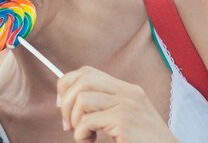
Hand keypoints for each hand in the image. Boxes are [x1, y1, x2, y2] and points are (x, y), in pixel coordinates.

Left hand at [57, 66, 178, 142]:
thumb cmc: (144, 142)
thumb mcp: (125, 118)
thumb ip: (105, 106)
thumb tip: (67, 101)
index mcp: (128, 89)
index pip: (87, 72)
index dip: (68, 85)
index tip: (63, 105)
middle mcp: (128, 93)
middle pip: (82, 80)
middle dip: (66, 102)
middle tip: (68, 124)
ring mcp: (128, 106)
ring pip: (82, 98)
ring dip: (74, 120)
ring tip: (83, 135)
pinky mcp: (124, 122)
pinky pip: (87, 121)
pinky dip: (80, 134)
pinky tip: (90, 142)